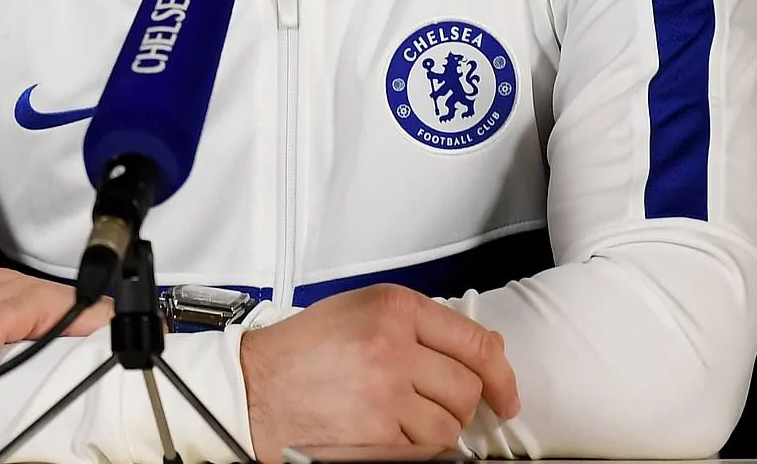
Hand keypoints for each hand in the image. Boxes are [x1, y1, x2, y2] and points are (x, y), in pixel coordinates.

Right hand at [238, 284, 519, 458]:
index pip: (476, 342)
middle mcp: (391, 348)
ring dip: (434, 432)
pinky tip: (390, 436)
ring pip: (447, 427)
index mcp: (394, 308)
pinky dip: (414, 451)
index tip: (505, 394)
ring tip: (399, 420)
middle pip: (465, 389)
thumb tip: (485, 349)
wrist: (251, 387)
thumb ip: (422, 325)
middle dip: (457, 405)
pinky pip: (421, 453)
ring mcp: (383, 395)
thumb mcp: (362, 311)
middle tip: (432, 406)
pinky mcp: (373, 437)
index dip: (501, 375)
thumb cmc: (300, 351)